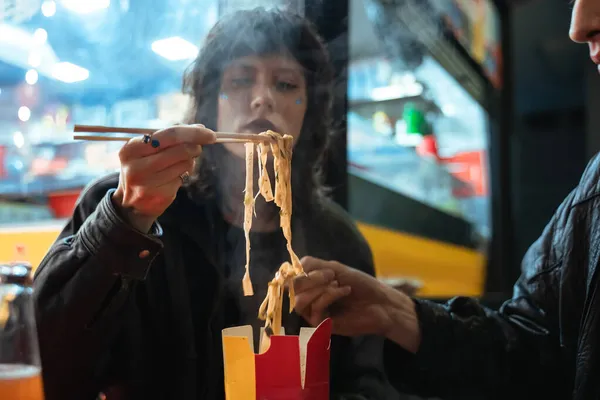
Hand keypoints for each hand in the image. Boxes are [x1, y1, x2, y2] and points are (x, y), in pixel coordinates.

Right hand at [112, 124, 215, 231]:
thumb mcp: (145, 151)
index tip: (210, 134)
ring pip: (184, 164)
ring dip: (188, 162)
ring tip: (178, 164)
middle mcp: (137, 166)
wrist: (130, 204)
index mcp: (131, 149)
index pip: (170, 134)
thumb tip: (200, 129)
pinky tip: (173, 177)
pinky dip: (183, 175)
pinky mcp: (160, 196)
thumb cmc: (142, 169)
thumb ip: (170, 138)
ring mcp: (148, 183)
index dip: (193, 133)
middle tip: (198, 148)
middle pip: (180, 150)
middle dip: (195, 146)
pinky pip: (182, 178)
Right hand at [294, 256, 419, 352]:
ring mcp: (314, 312)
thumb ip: (310, 266)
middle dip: (310, 279)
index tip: (310, 268)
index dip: (295, 273)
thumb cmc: (360, 284)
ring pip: (300, 301)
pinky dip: (328, 296)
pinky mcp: (322, 324)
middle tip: (331, 275)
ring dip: (319, 289)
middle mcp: (309, 299)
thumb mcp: (334, 268)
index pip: (289, 279)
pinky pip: (314, 309)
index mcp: (310, 285)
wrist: (380, 302)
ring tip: (337, 284)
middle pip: (292, 290)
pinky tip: (344, 292)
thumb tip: (287, 271)